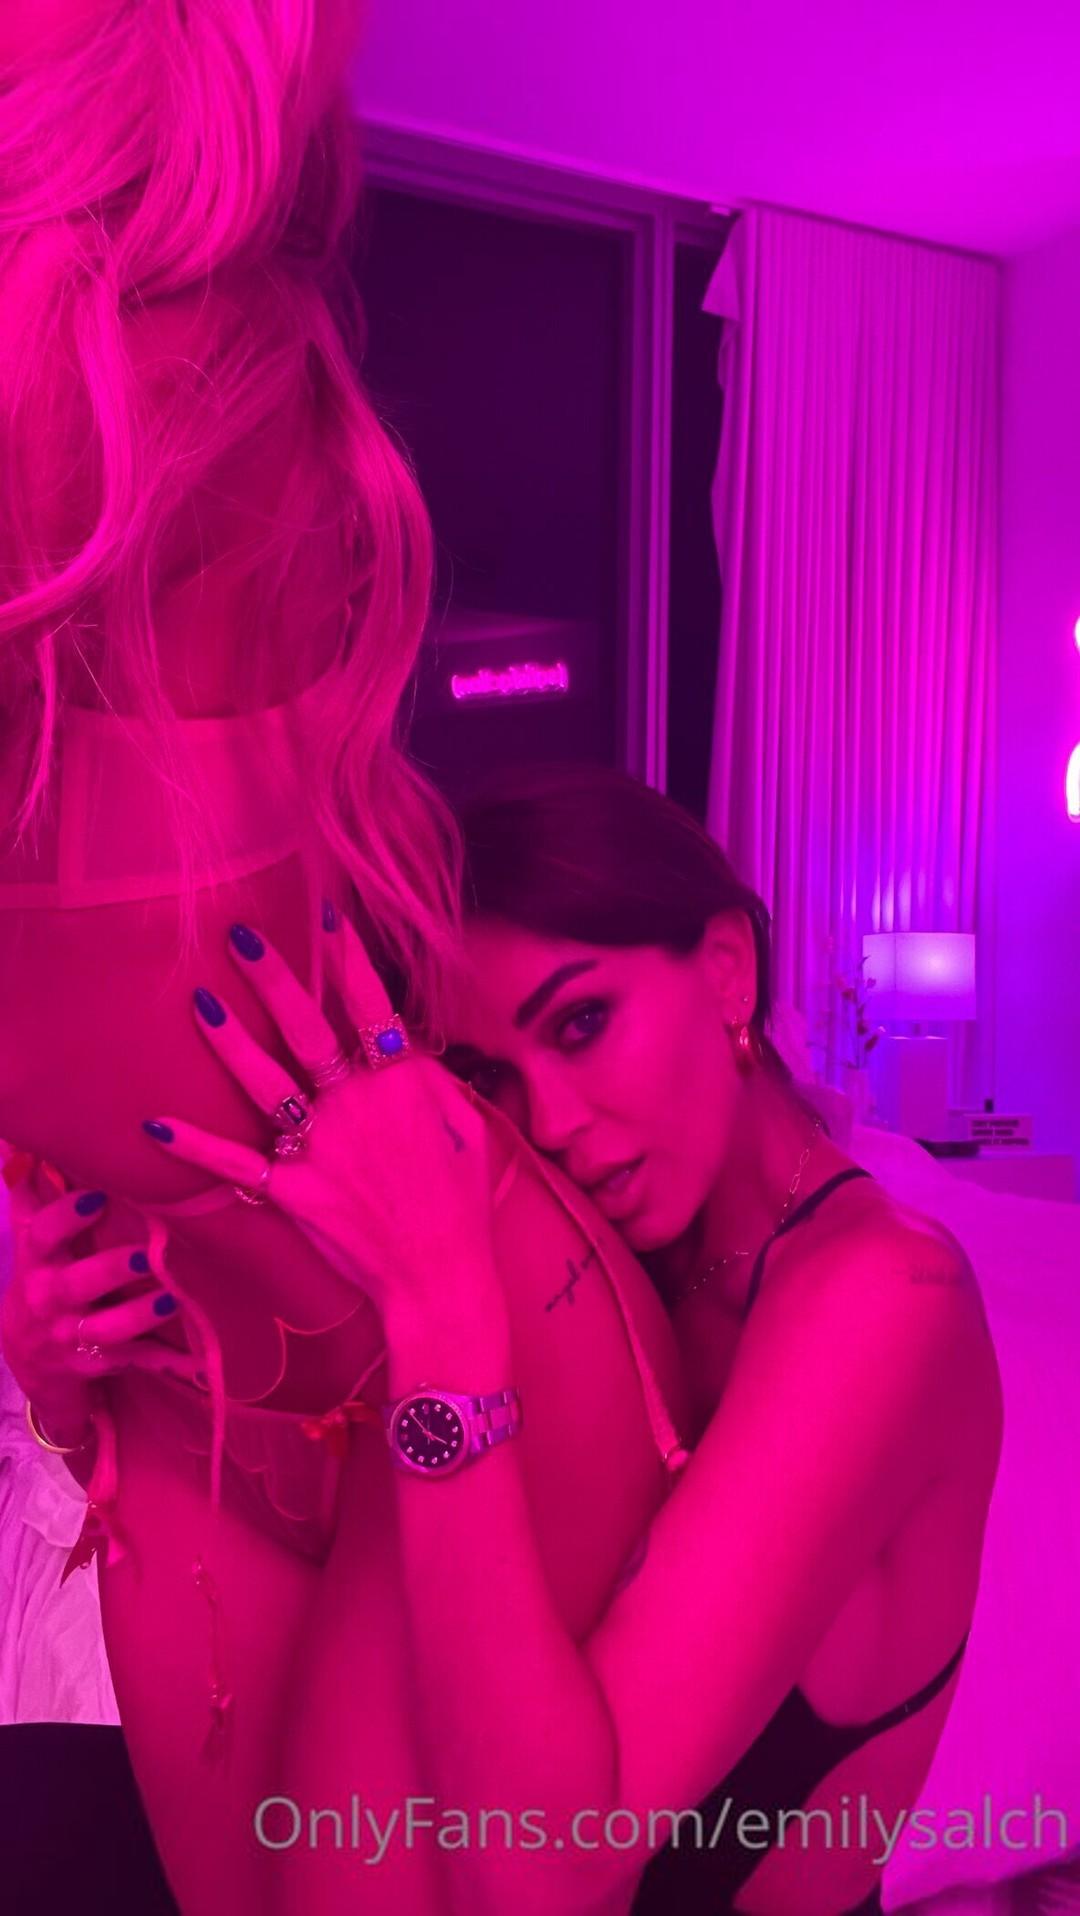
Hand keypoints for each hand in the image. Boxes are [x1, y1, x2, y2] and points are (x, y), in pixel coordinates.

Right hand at [1, 1188, 197, 1445]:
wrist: (28, 1356)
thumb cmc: (42, 1278)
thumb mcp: (31, 1238)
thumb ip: (32, 1191)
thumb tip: (20, 1140)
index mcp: (37, 1261)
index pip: (44, 1235)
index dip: (66, 1216)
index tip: (97, 1197)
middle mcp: (50, 1299)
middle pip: (77, 1285)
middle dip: (111, 1269)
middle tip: (147, 1255)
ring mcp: (72, 1336)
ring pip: (106, 1328)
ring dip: (140, 1315)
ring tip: (173, 1299)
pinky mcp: (96, 1363)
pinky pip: (134, 1362)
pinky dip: (166, 1362)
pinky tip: (198, 1363)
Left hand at [139, 911, 496, 1321]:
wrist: (440, 1276)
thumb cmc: (462, 1204)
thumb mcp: (469, 1130)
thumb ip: (433, 1084)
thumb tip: (405, 1048)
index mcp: (402, 1085)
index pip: (370, 1007)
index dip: (347, 958)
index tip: (324, 914)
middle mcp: (356, 1105)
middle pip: (307, 1028)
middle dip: (273, 977)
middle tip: (239, 934)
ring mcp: (320, 1147)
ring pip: (264, 1081)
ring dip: (229, 1040)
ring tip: (199, 1001)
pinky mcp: (292, 1190)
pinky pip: (233, 1162)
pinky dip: (192, 1145)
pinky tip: (153, 1122)